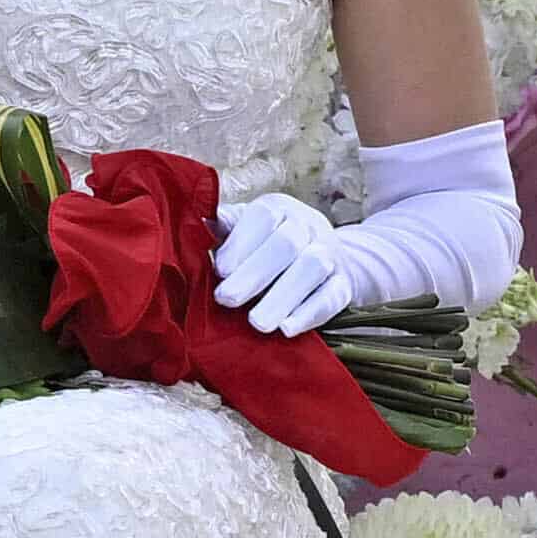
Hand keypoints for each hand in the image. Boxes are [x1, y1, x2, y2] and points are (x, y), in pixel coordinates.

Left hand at [211, 188, 372, 336]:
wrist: (328, 258)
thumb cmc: (268, 246)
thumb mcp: (246, 231)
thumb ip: (223, 230)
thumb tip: (192, 226)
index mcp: (278, 208)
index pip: (263, 217)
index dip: (240, 244)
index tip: (219, 270)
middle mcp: (307, 225)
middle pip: (285, 244)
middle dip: (254, 274)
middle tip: (227, 300)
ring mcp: (329, 253)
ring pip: (312, 268)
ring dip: (282, 297)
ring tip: (257, 323)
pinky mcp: (344, 283)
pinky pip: (332, 296)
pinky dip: (309, 314)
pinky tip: (286, 329)